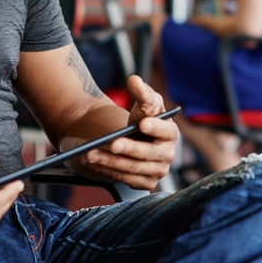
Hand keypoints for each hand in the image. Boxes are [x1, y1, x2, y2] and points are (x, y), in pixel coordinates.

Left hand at [74, 76, 177, 190]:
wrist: (132, 139)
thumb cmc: (141, 118)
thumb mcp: (143, 103)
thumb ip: (141, 91)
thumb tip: (134, 80)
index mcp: (170, 133)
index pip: (166, 131)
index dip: (156, 127)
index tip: (142, 123)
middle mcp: (167, 154)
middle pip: (148, 153)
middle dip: (130, 148)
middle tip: (112, 143)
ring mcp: (157, 171)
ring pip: (133, 168)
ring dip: (110, 161)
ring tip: (90, 153)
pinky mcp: (145, 183)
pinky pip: (125, 178)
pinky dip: (107, 170)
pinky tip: (92, 162)